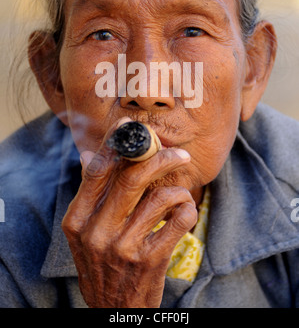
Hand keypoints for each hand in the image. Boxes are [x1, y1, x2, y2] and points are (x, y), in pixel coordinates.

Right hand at [61, 119, 197, 307]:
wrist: (113, 311)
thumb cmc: (101, 264)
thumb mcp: (84, 233)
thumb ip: (89, 193)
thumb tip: (90, 153)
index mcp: (78, 220)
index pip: (97, 170)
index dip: (116, 144)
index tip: (132, 127)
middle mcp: (97, 232)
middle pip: (132, 178)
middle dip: (160, 158)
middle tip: (178, 153)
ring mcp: (124, 247)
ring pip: (160, 197)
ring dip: (177, 190)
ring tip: (180, 194)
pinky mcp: (150, 261)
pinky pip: (179, 221)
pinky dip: (188, 209)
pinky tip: (185, 211)